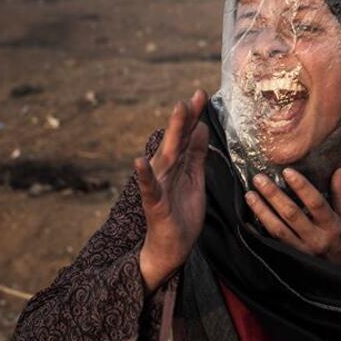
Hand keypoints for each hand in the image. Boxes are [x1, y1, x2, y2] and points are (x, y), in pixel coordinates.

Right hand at [136, 91, 209, 293]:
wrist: (172, 246)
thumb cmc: (182, 211)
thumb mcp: (195, 179)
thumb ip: (196, 154)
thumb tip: (201, 127)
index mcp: (177, 163)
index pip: (186, 135)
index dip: (194, 115)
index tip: (201, 93)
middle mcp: (165, 169)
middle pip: (176, 139)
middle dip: (184, 118)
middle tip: (192, 96)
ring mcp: (159, 185)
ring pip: (166, 156)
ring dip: (171, 134)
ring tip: (177, 113)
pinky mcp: (155, 203)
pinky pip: (149, 187)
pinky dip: (144, 175)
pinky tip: (139, 161)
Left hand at [246, 168, 340, 269]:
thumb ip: (339, 195)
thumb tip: (338, 170)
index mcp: (331, 226)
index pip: (316, 203)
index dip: (302, 187)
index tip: (287, 171)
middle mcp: (315, 238)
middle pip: (292, 214)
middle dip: (274, 195)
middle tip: (259, 179)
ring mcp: (301, 250)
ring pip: (278, 229)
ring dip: (262, 211)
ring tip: (250, 195)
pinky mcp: (290, 258)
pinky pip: (271, 243)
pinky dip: (258, 232)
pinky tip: (246, 221)